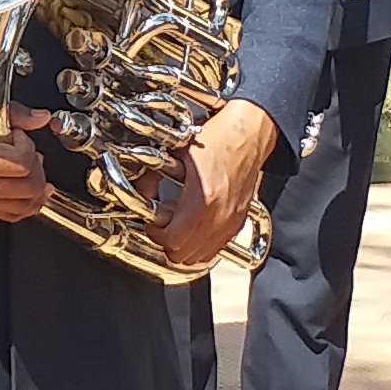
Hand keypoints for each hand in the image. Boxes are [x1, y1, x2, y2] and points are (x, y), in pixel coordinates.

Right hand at [0, 93, 52, 221]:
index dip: (27, 146)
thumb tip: (38, 117)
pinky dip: (25, 205)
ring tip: (33, 171)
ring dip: (36, 189)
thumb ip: (9, 111)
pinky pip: (8, 215)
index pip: (19, 163)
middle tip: (28, 151)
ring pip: (22, 208)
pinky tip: (28, 191)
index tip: (19, 135)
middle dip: (37, 168)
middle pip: (27, 188)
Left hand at [152, 97, 279, 270]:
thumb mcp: (179, 154)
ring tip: (179, 226)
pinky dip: (203, 244)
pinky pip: (217, 247)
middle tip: (163, 225)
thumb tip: (140, 191)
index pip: (173, 240)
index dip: (157, 235)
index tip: (152, 224)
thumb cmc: (219, 138)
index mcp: (203, 200)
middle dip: (168, 243)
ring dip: (186, 246)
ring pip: (202, 256)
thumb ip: (153, 176)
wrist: (250, 133)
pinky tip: (196, 225)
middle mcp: (220, 216)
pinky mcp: (239, 221)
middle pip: (185, 254)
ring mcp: (232, 221)